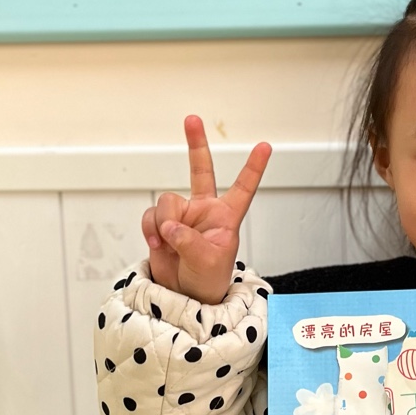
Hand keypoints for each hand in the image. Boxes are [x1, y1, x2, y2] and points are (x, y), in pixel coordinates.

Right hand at [141, 116, 271, 303]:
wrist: (184, 296)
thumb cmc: (208, 280)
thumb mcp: (208, 263)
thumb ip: (190, 242)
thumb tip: (169, 226)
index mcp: (227, 217)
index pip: (243, 187)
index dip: (254, 167)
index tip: (266, 146)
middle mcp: (205, 210)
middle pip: (201, 170)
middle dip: (196, 143)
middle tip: (192, 118)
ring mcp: (182, 215)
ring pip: (167, 201)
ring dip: (163, 223)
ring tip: (168, 244)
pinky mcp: (162, 223)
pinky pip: (151, 216)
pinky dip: (150, 229)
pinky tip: (156, 244)